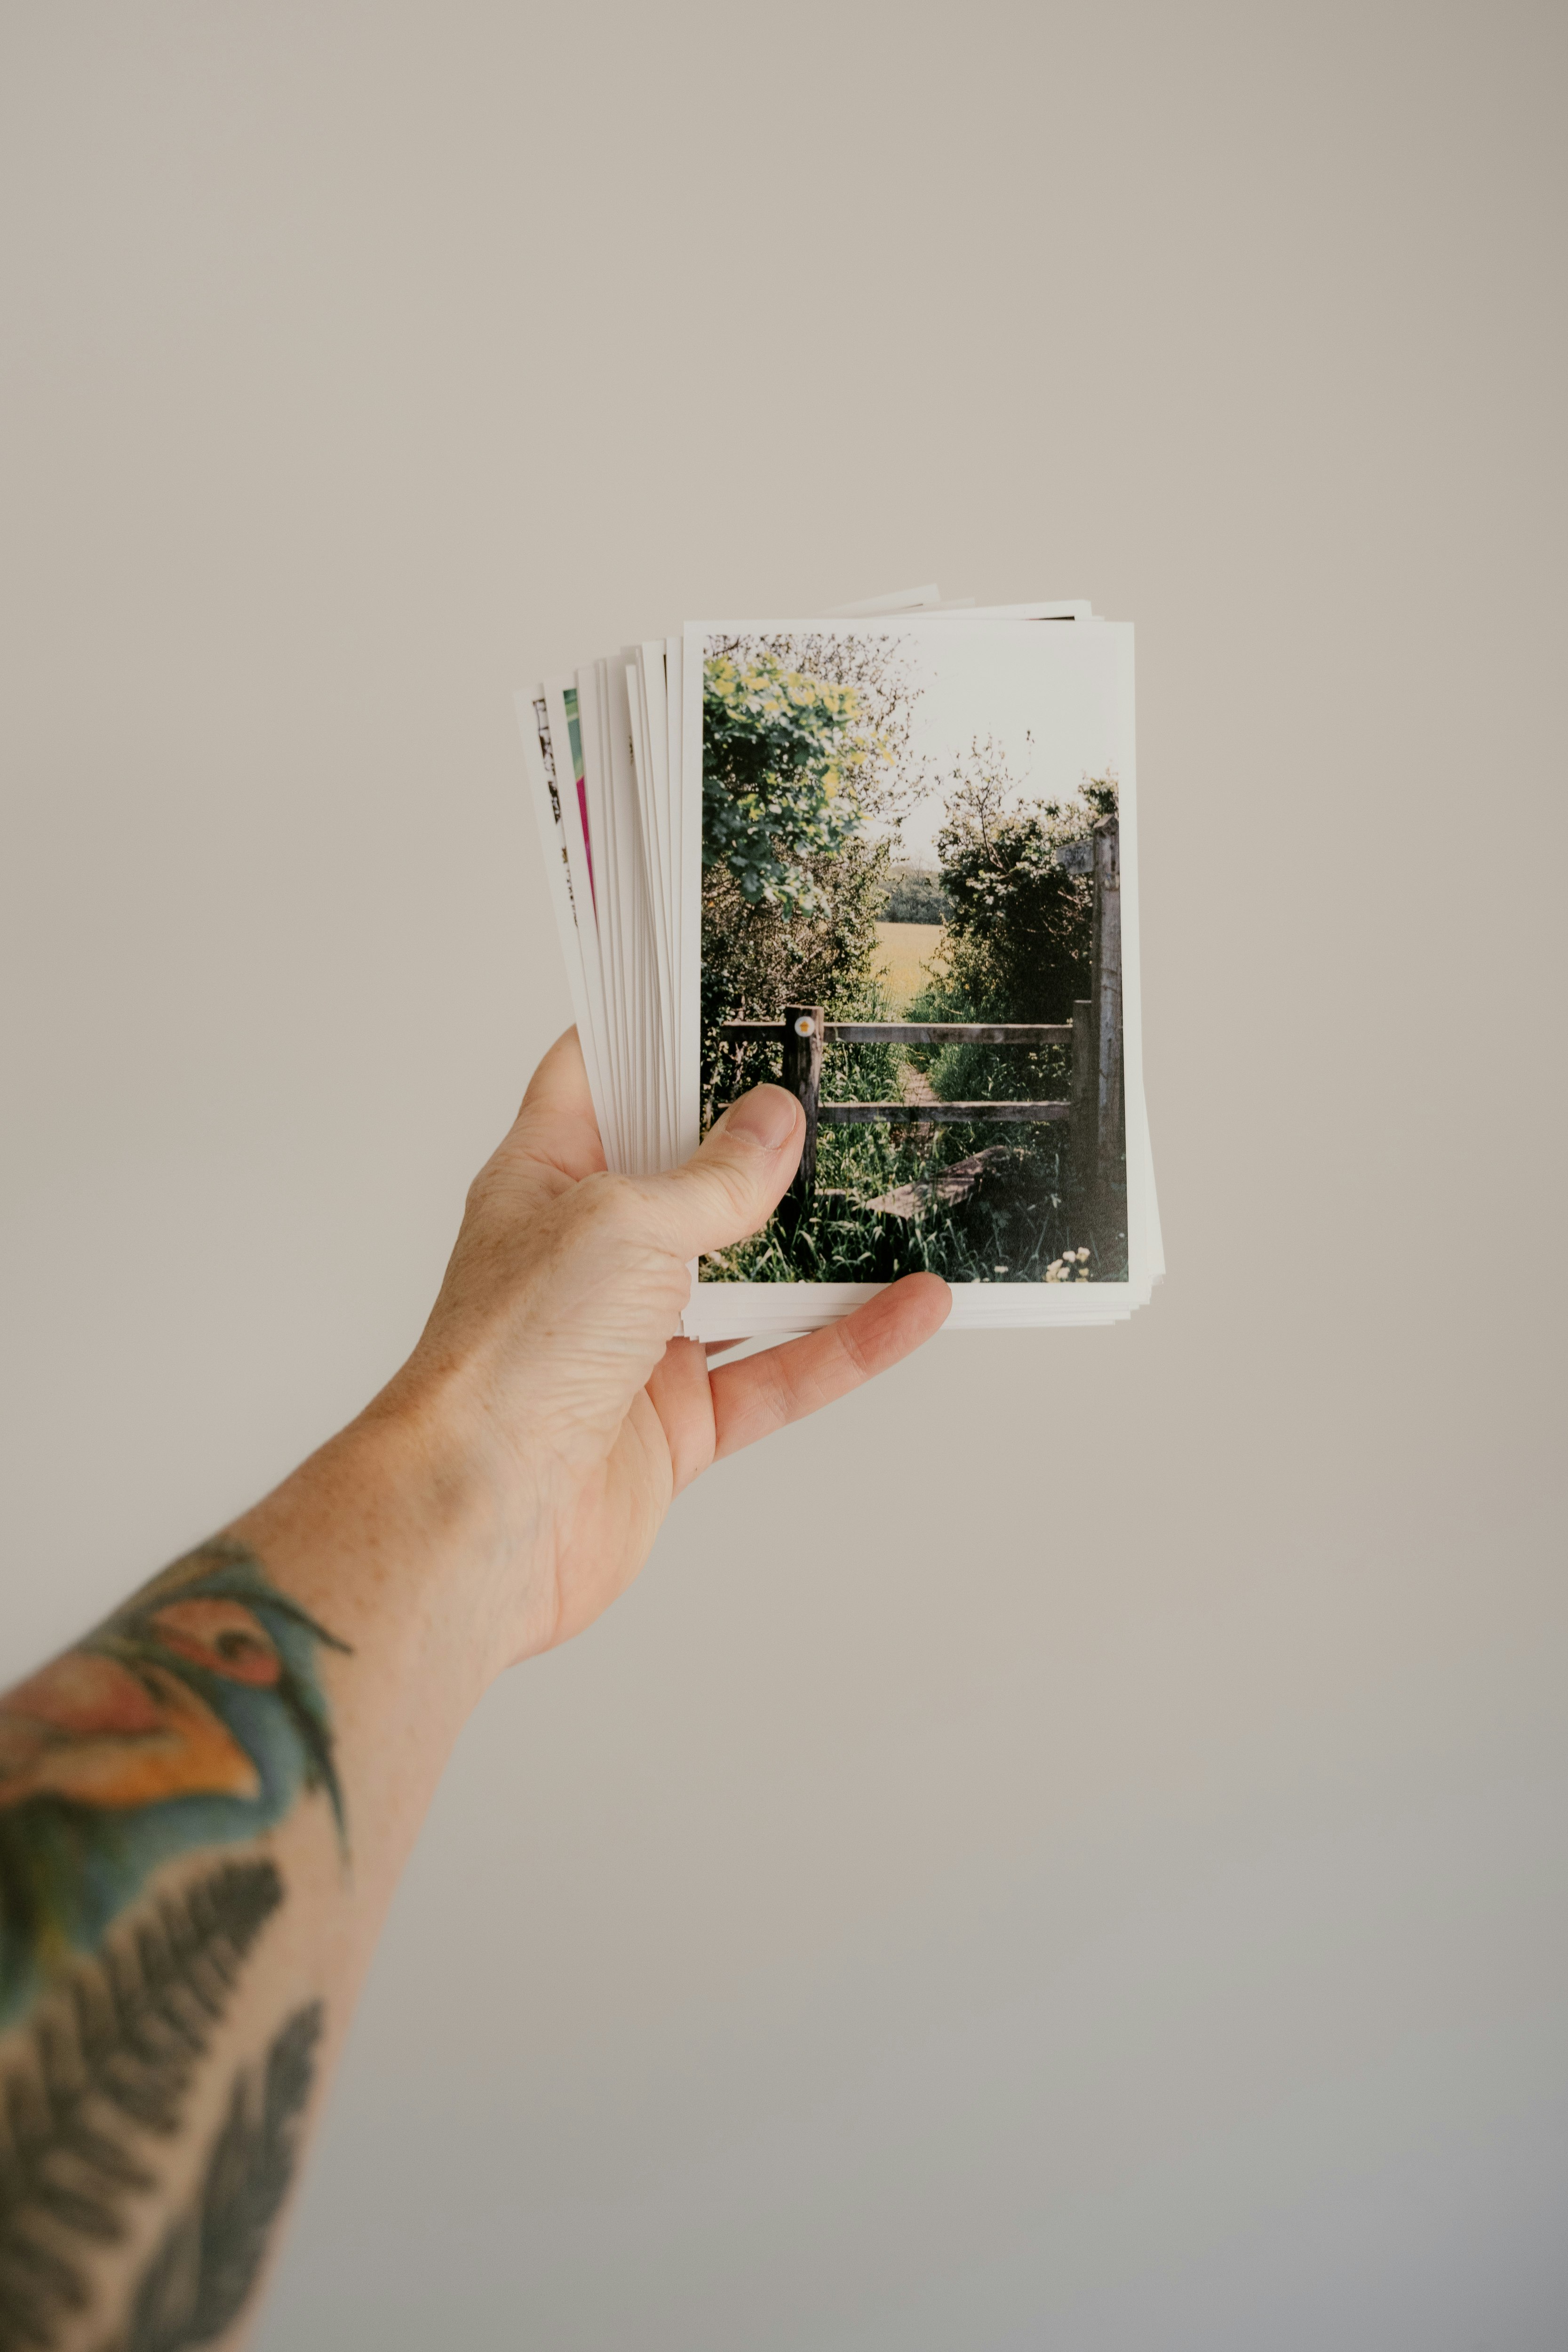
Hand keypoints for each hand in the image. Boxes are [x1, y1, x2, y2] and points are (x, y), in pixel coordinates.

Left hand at [386, 1030, 949, 1670]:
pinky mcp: (677, 1420)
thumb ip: (710, 1178)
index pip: (597, 1081)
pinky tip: (910, 1307)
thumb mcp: (621, 1223)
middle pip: (690, 1180)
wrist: (482, 1516)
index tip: (725, 995)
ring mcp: (634, 1340)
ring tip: (904, 1194)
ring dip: (826, 1248)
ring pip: (750, 1280)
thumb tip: (774, 1122)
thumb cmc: (507, 1359)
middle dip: (764, 1144)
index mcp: (546, 1183)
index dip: (654, 1034)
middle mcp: (589, 1256)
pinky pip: (781, 1369)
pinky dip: (848, 1342)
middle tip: (844, 1090)